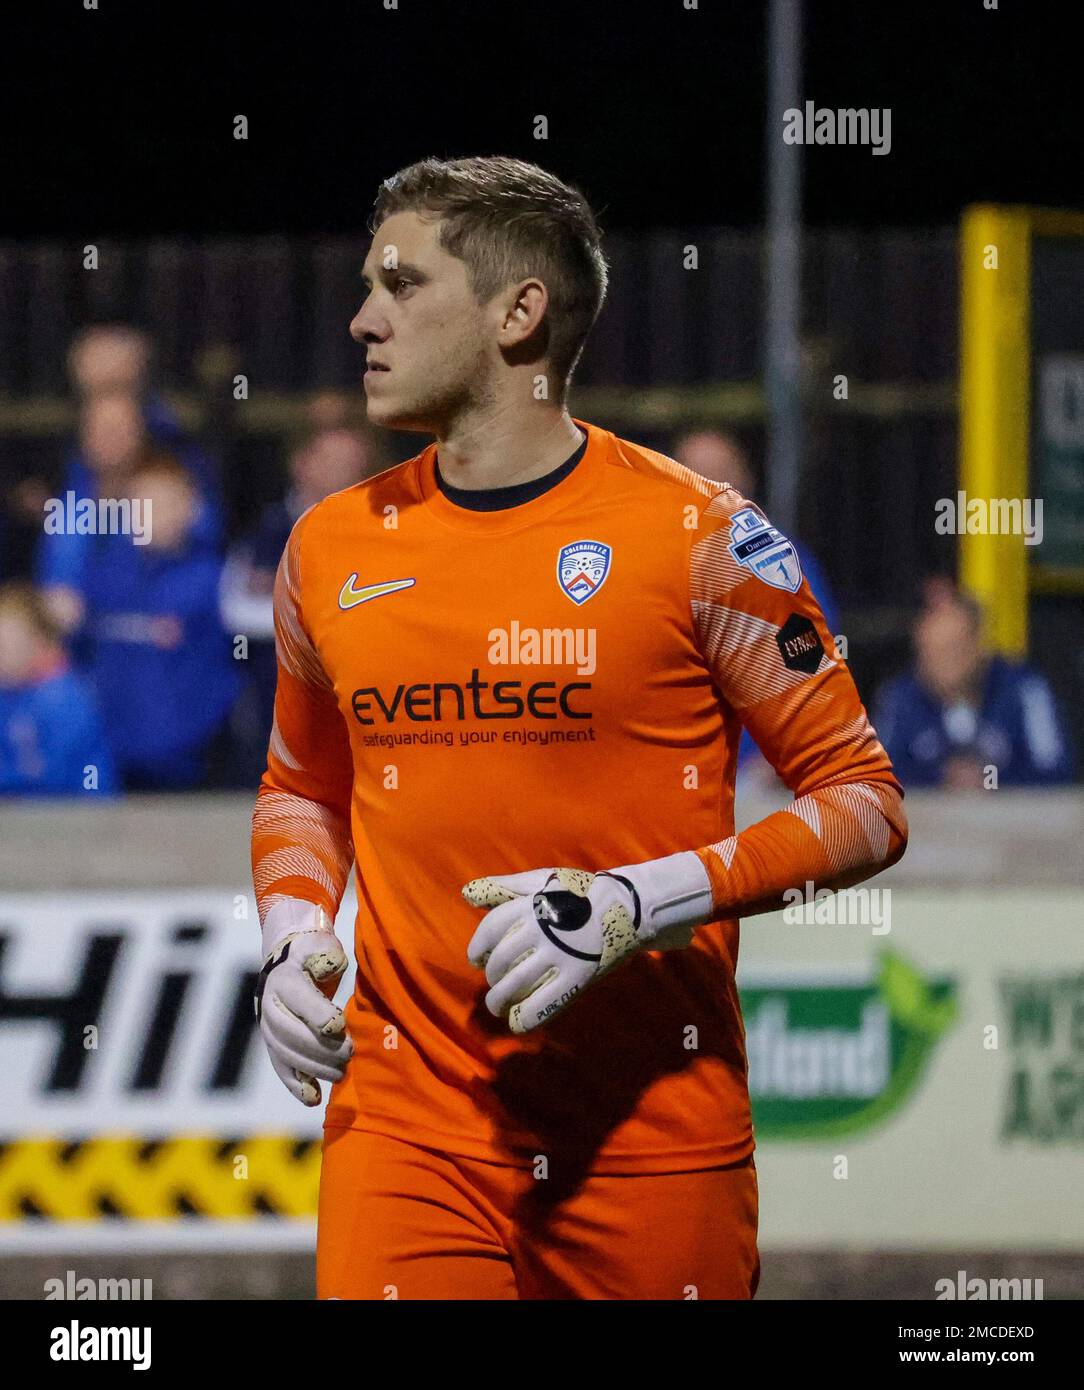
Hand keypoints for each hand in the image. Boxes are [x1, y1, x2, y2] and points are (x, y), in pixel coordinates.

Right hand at [254, 903, 352, 1104]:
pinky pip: (281, 1068)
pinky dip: (296, 1086)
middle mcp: (271, 1005)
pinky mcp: (274, 1045)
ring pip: (285, 1054)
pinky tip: (313, 1099)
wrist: (288, 959)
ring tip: (341, 1073)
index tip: (339, 1026)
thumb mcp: (321, 946)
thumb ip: (327, 957)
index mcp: (284, 979)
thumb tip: (331, 966)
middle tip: (349, 1053)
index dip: (318, 1015)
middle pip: (290, 1033)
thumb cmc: (314, 953)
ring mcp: (269, 1028)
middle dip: (320, 1047)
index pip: (298, 1000)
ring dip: (313, 1068)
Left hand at [462, 853, 712, 1033]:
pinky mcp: (577, 978)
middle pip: (500, 962)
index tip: (477, 960)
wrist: (628, 907)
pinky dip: (525, 1017)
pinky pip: (542, 1005)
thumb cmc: (579, 893)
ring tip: (499, 1006)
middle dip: (491, 977)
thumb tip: (467, 893)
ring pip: (515, 986)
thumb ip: (503, 888)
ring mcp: (559, 955)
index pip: (490, 930)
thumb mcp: (542, 881)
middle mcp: (541, 930)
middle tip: (495, 983)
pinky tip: (518, 1020)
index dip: (477, 948)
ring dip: (500, 1001)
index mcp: (531, 905)